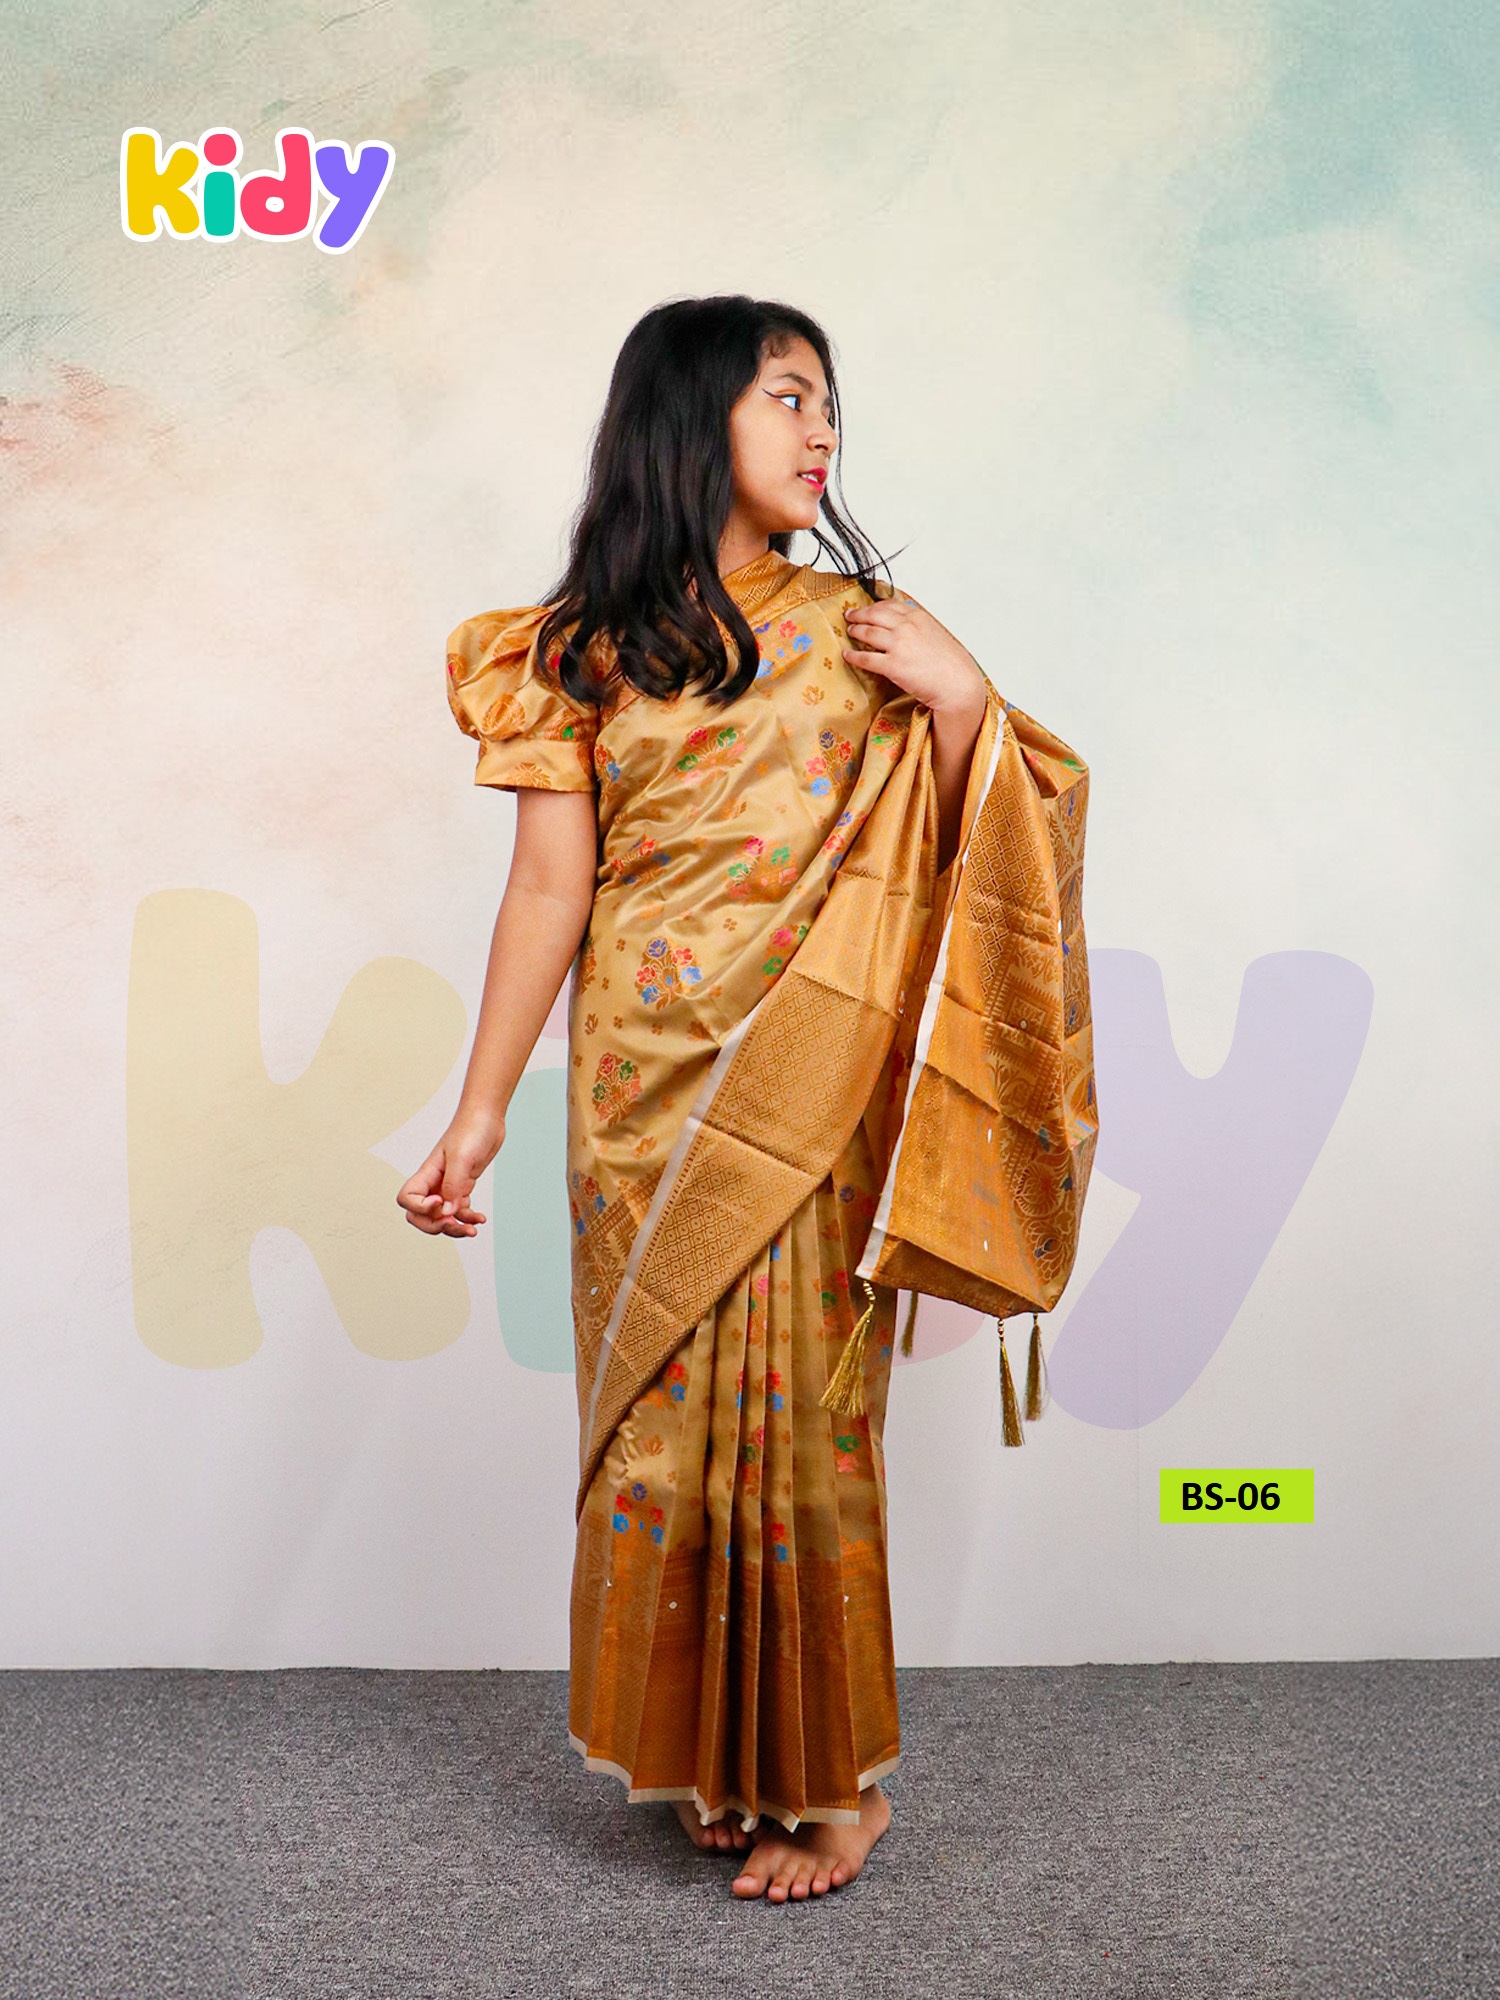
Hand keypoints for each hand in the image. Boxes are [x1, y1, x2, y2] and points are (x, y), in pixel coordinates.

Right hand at [396, 1105, 503, 1236]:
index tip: (441, 1203)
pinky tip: (480, 1219)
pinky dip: (468, 1218)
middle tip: (453, 1223)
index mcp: (427, 1173)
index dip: (420, 1208)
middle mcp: (434, 1182)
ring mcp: (448, 1185)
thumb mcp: (462, 1158)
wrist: (487, 1117)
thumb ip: (453, 1186)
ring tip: (472, 1230)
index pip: (407, 1199)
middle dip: (435, 1226)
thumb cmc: (471, 1129)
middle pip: (420, 1215)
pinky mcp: (463, 1186)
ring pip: (441, 1217)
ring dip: (455, 1228)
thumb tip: (447, 1213)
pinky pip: (459, 1210)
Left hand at [843, 594, 986, 717]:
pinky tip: (848, 655)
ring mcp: (899, 645)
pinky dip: (854, 656)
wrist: (957, 684)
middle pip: (874, 615)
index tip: (865, 608)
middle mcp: (907, 627)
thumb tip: (905, 626)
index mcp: (918, 617)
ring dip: (855, 631)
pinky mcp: (893, 666)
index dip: (873, 606)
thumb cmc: (951, 664)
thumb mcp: (936, 634)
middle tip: (849, 616)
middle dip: (858, 614)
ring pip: (867, 633)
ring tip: (849, 632)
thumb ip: (919, 627)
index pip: (889, 605)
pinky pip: (866, 659)